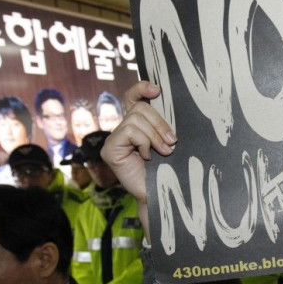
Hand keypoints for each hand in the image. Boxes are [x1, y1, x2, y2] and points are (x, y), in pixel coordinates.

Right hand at [101, 81, 175, 239]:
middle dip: (160, 123)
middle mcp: (122, 130)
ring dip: (155, 135)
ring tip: (164, 152)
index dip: (141, 88)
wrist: (161, 194)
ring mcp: (114, 139)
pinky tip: (147, 156)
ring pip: (136, 120)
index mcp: (136, 125)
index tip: (156, 90)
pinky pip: (130, 132)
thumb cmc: (167, 169)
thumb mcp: (167, 141)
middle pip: (140, 109)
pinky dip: (144, 142)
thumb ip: (163, 125)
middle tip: (172, 142)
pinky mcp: (110, 149)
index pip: (133, 98)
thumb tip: (165, 105)